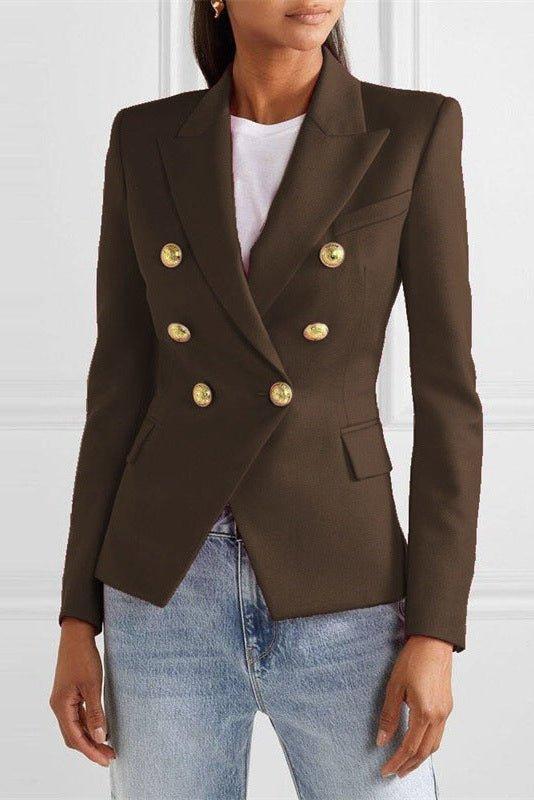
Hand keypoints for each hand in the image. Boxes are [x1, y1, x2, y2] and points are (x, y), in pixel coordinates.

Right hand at [50, 617, 115, 766]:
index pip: (75, 737)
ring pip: (75, 727)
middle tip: (110, 756)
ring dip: (90, 737)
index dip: (90, 751)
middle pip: (73, 736)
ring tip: (108, 746)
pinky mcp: (69, 695)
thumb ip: (95, 712)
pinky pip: (77, 717)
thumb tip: (100, 737)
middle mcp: (59, 706)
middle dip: (91, 748)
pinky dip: (88, 726)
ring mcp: (63, 701)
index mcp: (61, 706)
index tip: (105, 760)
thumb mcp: (92, 685)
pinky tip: (101, 728)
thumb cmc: (84, 657)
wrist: (77, 636)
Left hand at [377, 635, 452, 777]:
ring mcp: (445, 711)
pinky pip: (439, 733)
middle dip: (409, 765)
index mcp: (425, 712)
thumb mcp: (395, 686)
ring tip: (406, 763)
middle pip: (424, 752)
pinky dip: (428, 744)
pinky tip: (418, 742)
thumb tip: (382, 739)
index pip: (409, 747)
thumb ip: (389, 715)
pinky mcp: (447, 706)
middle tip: (395, 772)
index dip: (396, 761)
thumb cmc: (414, 659)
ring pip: (434, 744)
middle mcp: (438, 716)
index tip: (386, 769)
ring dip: (420, 757)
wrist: (433, 642)